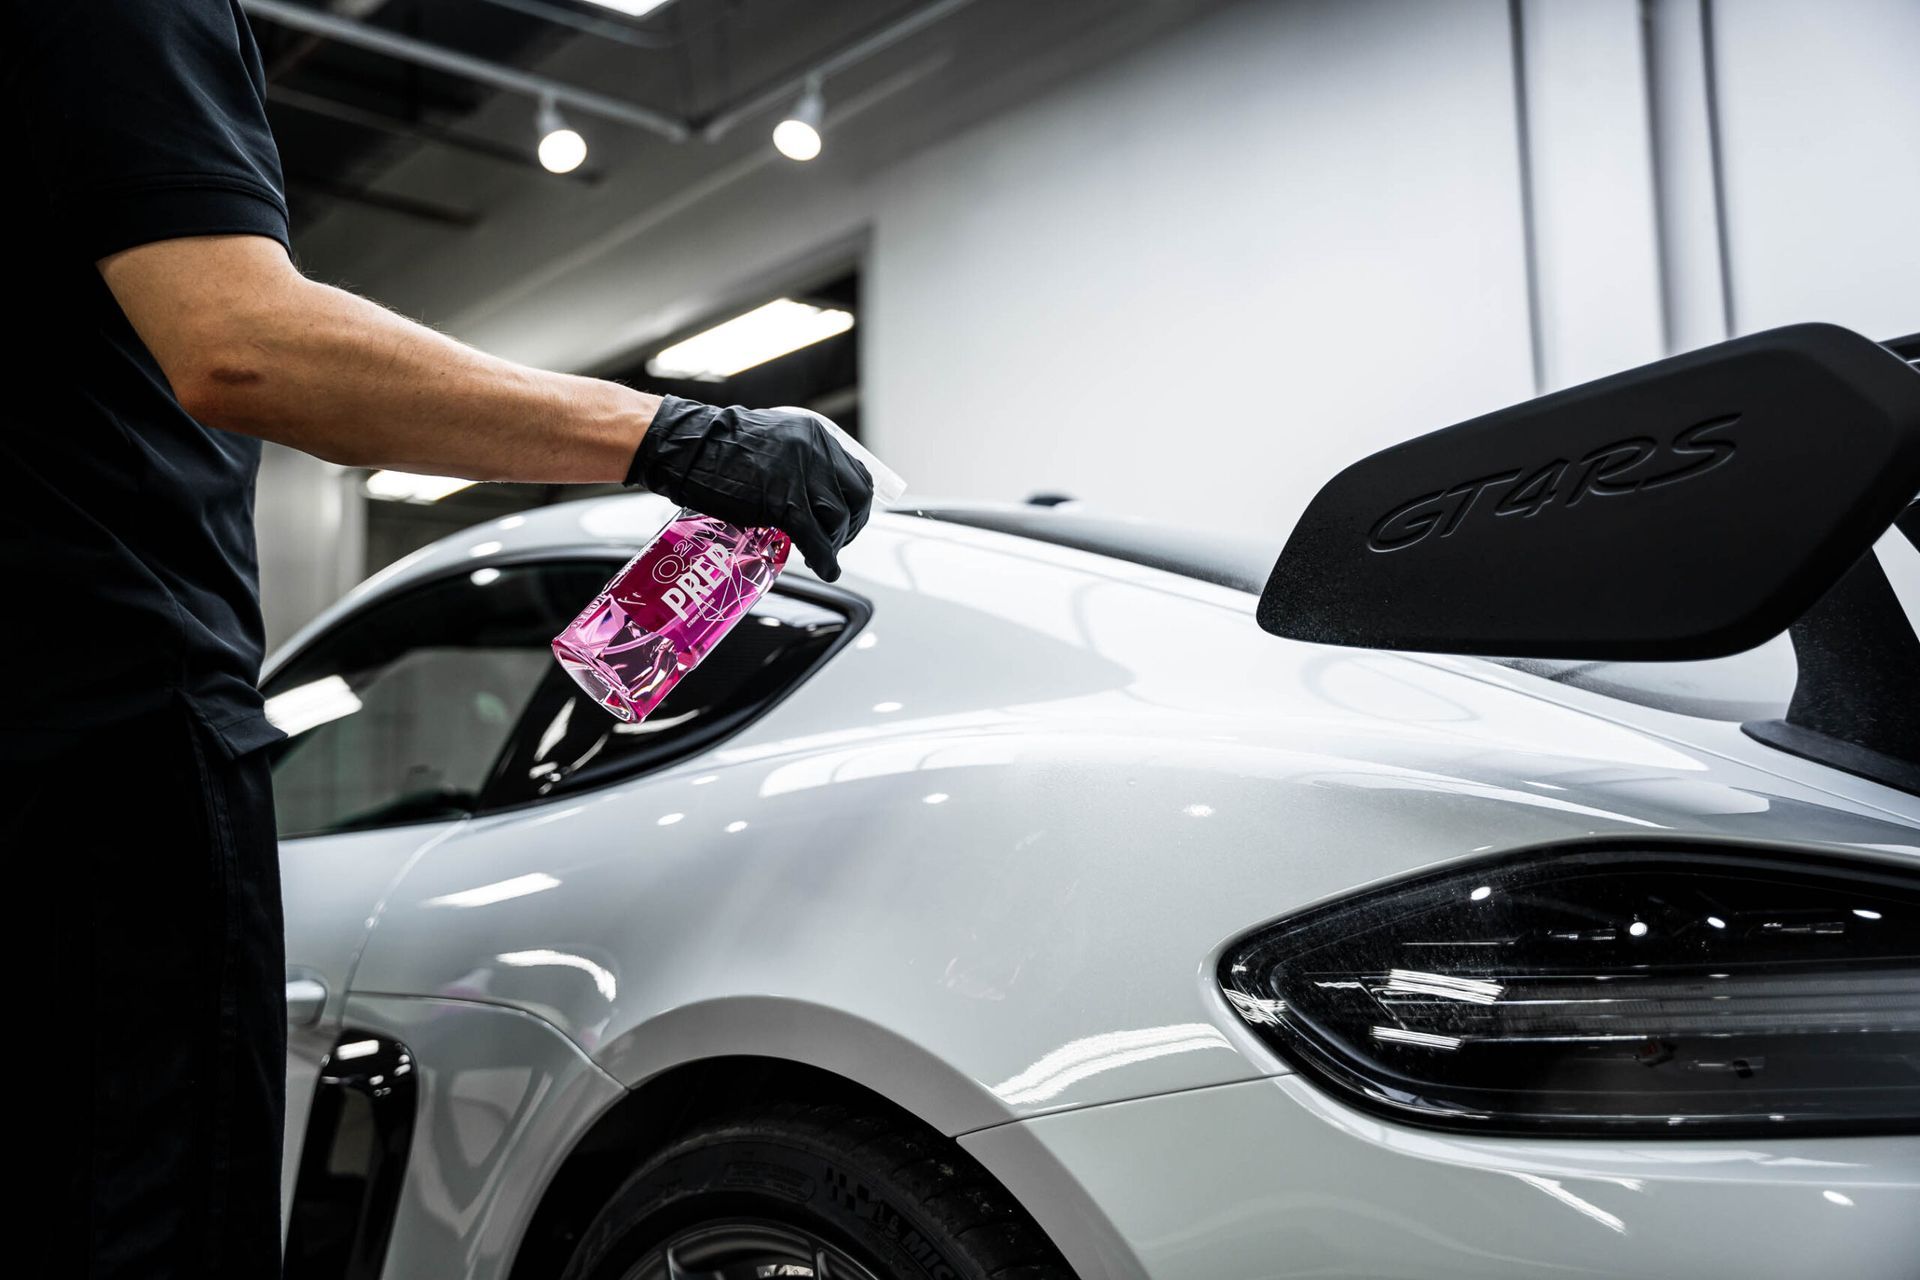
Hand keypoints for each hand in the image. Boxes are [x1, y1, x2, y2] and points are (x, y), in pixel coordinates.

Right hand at [626, 397, 874, 580]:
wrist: (683, 447)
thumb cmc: (714, 447)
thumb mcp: (771, 443)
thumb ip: (797, 463)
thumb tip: (813, 495)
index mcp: (814, 434)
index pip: (857, 475)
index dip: (855, 505)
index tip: (845, 521)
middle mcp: (814, 450)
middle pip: (857, 499)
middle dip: (851, 528)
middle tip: (834, 543)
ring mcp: (800, 475)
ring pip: (839, 520)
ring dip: (834, 545)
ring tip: (819, 556)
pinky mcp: (783, 501)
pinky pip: (817, 538)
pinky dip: (826, 560)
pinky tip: (824, 570)